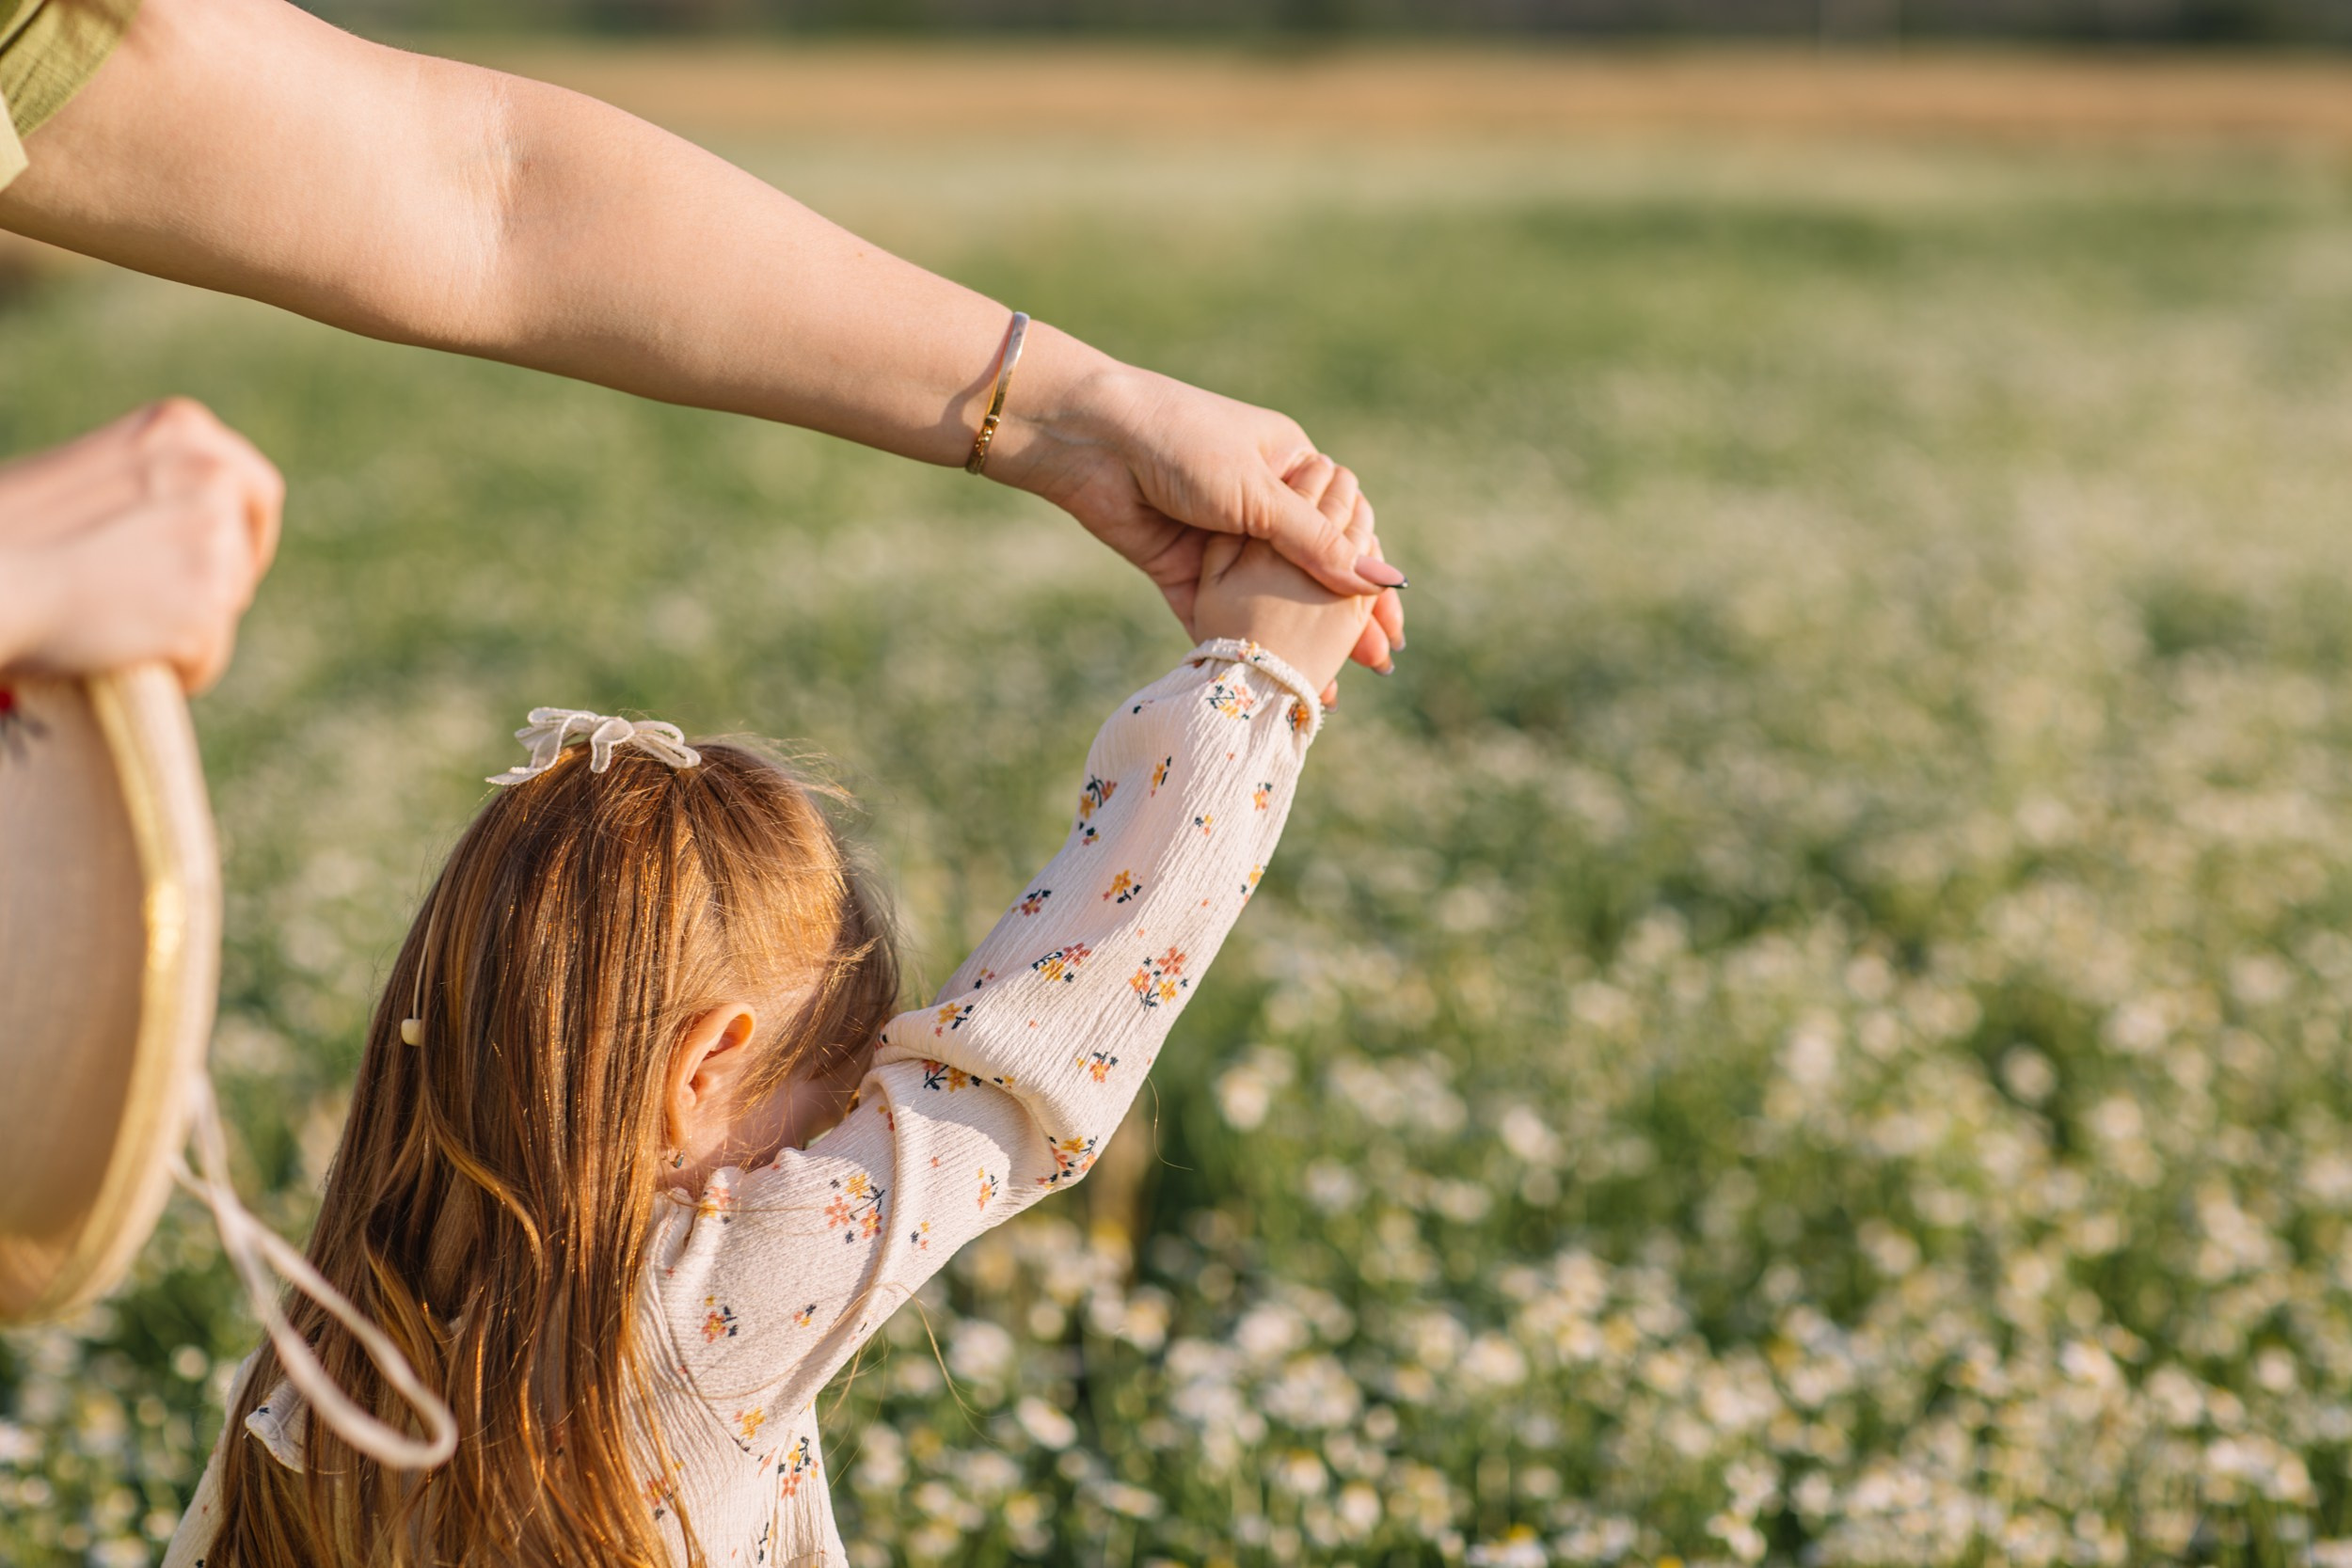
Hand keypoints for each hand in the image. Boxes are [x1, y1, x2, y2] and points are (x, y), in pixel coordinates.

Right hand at [0, 399, 282, 691]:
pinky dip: (175, 670)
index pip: (251, 488)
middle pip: (245, 553)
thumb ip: (146, 488)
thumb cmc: (6, 532)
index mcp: (183, 427)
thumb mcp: (86, 477)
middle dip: (222, 586)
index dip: (244, 535)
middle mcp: (213, 474)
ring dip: (184, 629)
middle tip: (165, 610)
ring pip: (224, 609)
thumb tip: (183, 525)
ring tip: (111, 625)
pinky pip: (208, 657)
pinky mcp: (207, 605)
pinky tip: (119, 657)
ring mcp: (215, 539)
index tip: (224, 564)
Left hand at [989, 358, 1405, 676]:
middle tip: (1377, 666)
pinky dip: (1241, 646)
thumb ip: (1317, 542)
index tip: (1392, 629)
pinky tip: (1265, 682)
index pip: (1345, 531)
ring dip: (1295, 641)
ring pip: (1268, 599)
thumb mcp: (1258, 492)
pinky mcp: (1182, 567)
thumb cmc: (1183, 440)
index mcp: (1290, 466)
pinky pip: (1218, 613)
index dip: (1370, 582)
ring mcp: (1220, 539)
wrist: (1091, 440)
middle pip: (1310, 572)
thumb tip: (1381, 579)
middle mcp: (1260, 503)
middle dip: (1342, 620)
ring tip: (1322, 687)